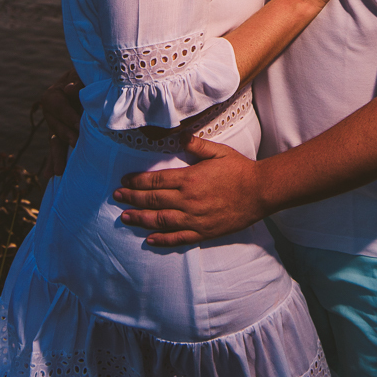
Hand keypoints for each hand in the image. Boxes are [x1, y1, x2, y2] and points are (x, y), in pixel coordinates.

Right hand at [39, 68, 82, 177]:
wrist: (89, 81)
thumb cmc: (86, 76)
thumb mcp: (81, 74)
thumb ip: (77, 81)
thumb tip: (69, 88)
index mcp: (52, 95)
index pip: (57, 106)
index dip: (67, 115)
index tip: (78, 124)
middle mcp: (50, 112)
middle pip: (55, 125)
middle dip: (65, 135)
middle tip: (76, 144)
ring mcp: (55, 125)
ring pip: (54, 140)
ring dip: (56, 155)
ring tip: (57, 172)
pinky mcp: (62, 134)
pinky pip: (58, 148)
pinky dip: (54, 161)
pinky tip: (50, 176)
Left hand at [113, 136, 264, 245]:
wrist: (259, 192)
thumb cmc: (239, 169)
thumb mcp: (218, 151)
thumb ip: (196, 144)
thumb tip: (179, 136)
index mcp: (190, 178)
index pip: (156, 181)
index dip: (138, 182)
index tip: (124, 182)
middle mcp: (188, 200)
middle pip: (154, 200)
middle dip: (133, 198)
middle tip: (116, 197)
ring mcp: (195, 218)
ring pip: (161, 220)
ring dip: (141, 219)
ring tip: (125, 217)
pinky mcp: (203, 232)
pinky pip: (178, 238)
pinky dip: (162, 240)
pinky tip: (149, 239)